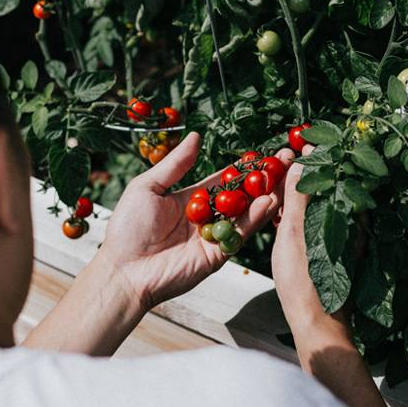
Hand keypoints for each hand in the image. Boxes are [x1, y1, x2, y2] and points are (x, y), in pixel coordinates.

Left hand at [98, 132, 294, 308]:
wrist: (124, 270)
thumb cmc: (127, 228)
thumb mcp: (148, 187)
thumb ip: (175, 164)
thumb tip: (195, 136)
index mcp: (191, 200)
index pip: (224, 180)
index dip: (243, 168)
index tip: (263, 154)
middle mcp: (207, 218)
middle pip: (241, 196)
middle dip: (262, 180)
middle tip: (283, 162)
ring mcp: (214, 236)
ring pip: (246, 213)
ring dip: (266, 195)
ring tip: (282, 178)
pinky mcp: (219, 254)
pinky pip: (240, 234)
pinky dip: (256, 218)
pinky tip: (268, 201)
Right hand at [272, 143, 350, 331]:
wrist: (315, 323)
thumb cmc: (305, 282)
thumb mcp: (296, 232)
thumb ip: (299, 195)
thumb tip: (301, 161)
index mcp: (346, 215)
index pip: (335, 172)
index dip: (318, 154)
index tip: (301, 141)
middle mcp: (348, 224)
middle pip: (328, 187)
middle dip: (307, 171)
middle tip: (285, 159)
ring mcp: (340, 238)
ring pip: (320, 205)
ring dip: (301, 192)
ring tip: (278, 182)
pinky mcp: (331, 251)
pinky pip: (316, 222)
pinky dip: (300, 213)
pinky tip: (282, 213)